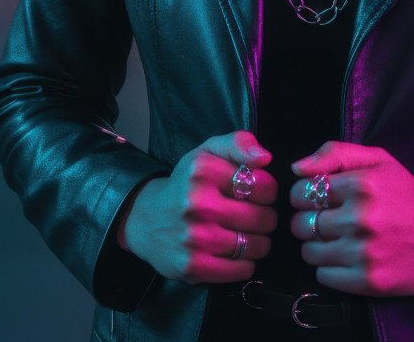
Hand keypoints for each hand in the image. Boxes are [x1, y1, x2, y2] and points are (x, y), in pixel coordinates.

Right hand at [120, 130, 277, 283]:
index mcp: (204, 170)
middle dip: (266, 218)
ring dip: (259, 242)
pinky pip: (241, 270)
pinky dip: (246, 264)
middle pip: (262, 218)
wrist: (145, 219)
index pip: (262, 185)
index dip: (268, 191)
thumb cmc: (186, 182)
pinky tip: (236, 254)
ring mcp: (194, 237)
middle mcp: (198, 203)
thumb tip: (265, 158)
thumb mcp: (208, 151)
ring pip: (255, 245)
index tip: (259, 193)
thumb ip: (239, 143)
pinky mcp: (192, 267)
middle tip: (256, 217)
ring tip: (248, 235)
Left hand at [289, 141, 413, 295]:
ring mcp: (364, 252)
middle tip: (327, 221)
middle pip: (302, 224)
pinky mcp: (369, 281)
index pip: (303, 191)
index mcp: (362, 184)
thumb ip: (335, 154)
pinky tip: (347, 257)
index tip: (317, 199)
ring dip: (317, 246)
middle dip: (308, 221)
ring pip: (309, 252)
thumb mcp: (378, 160)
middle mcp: (361, 218)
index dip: (304, 195)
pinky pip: (323, 276)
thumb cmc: (407, 195)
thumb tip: (296, 168)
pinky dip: (329, 268)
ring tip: (338, 239)